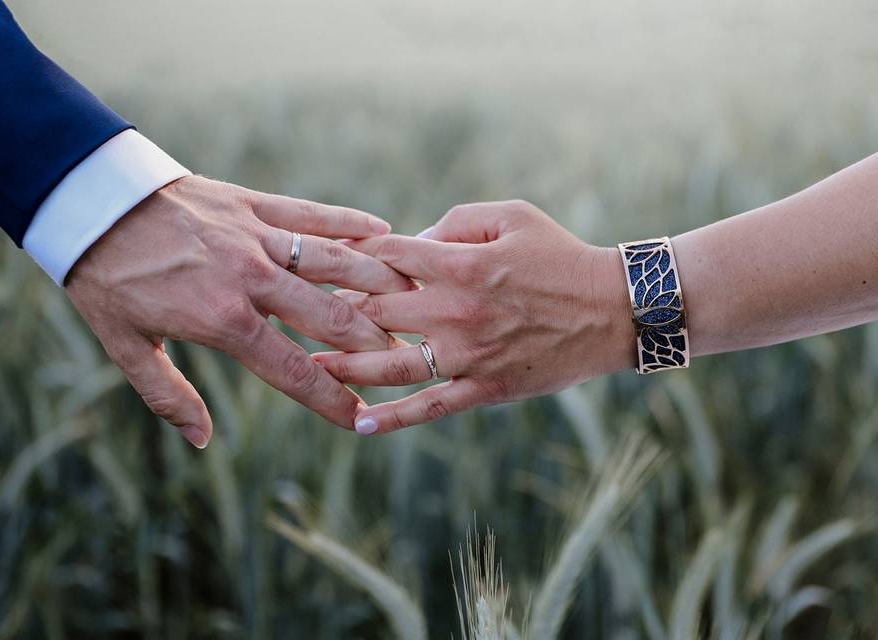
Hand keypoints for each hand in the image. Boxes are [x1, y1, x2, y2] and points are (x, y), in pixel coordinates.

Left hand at [66, 175, 410, 447]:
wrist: (91, 201)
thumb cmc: (107, 277)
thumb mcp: (125, 344)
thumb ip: (167, 394)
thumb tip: (202, 439)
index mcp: (222, 319)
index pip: (292, 368)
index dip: (330, 398)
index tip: (360, 418)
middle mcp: (251, 278)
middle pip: (331, 316)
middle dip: (375, 341)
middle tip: (411, 356)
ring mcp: (256, 237)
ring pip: (334, 261)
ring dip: (378, 281)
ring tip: (415, 297)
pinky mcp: (253, 203)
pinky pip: (311, 213)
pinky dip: (350, 222)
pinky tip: (384, 231)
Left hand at [313, 200, 635, 433]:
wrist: (613, 309)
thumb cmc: (560, 254)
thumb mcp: (512, 215)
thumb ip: (454, 221)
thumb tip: (408, 241)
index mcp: (460, 263)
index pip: (384, 257)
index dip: (347, 256)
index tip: (319, 261)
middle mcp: (456, 311)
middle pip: (373, 311)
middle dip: (331, 310)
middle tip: (298, 311)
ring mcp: (468, 355)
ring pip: (388, 366)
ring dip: (341, 367)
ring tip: (305, 367)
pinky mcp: (484, 388)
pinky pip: (429, 408)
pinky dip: (392, 419)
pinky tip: (357, 423)